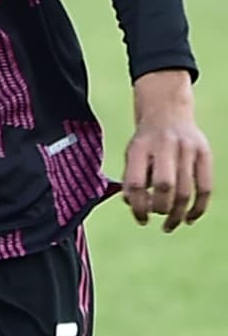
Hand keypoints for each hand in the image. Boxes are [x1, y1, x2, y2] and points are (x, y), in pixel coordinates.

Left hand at [123, 70, 213, 229]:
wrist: (168, 112)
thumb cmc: (146, 143)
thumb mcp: (131, 155)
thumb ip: (130, 181)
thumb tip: (135, 207)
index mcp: (140, 147)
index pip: (136, 183)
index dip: (138, 207)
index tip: (141, 219)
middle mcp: (164, 145)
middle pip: (164, 185)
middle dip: (160, 208)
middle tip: (157, 216)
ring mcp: (187, 147)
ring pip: (186, 190)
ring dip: (178, 214)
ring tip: (170, 224)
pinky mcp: (204, 152)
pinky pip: (205, 186)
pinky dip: (198, 207)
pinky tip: (190, 218)